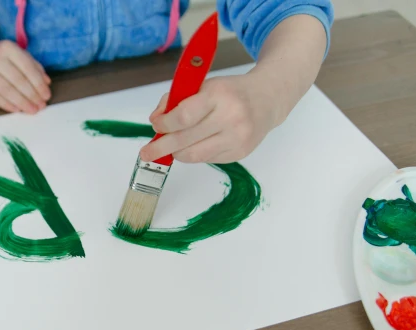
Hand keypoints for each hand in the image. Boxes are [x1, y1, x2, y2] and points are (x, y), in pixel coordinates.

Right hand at [0, 40, 51, 113]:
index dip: (39, 84)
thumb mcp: (18, 54)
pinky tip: (17, 109)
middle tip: (41, 106)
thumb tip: (46, 83)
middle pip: (18, 80)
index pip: (27, 68)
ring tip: (32, 110)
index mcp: (7, 47)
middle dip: (32, 96)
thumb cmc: (2, 56)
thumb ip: (34, 66)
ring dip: (22, 103)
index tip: (46, 95)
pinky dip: (8, 105)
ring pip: (6, 91)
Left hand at [140, 72, 284, 163]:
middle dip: (161, 148)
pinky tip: (197, 143)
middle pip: (184, 141)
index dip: (163, 125)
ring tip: (171, 147)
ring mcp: (237, 138)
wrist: (268, 99)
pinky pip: (207, 159)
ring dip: (177, 153)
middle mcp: (231, 118)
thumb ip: (176, 100)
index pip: (183, 117)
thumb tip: (156, 121)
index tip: (156, 125)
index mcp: (219, 95)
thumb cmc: (230, 91)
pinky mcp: (240, 153)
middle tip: (147, 153)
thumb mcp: (204, 85)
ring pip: (194, 155)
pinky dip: (195, 153)